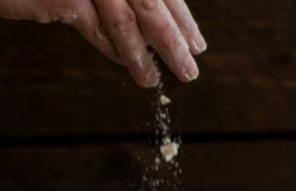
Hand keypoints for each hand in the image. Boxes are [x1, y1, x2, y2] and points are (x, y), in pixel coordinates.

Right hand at [0, 0, 205, 86]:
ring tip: (171, 77)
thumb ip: (100, 6)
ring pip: (133, 15)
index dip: (178, 11)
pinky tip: (137, 71)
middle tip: (194, 61)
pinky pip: (102, 29)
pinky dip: (121, 51)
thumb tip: (136, 40)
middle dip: (178, 32)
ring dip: (156, 50)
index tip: (194, 38)